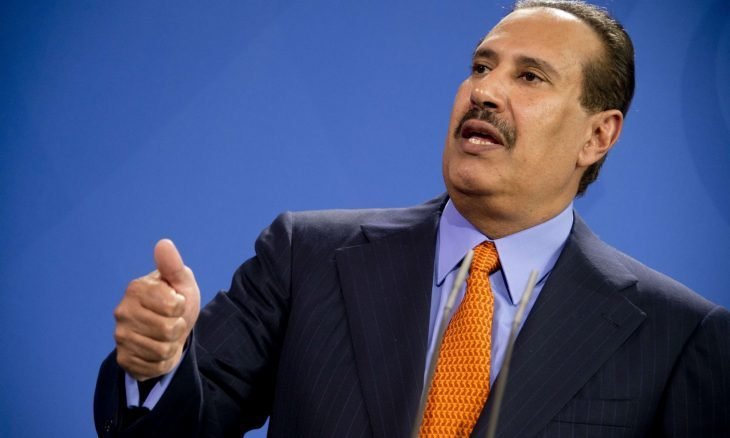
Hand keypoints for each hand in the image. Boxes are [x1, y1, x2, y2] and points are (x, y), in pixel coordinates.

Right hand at [113, 239, 200, 380]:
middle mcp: (122, 311)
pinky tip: (158, 350)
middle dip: (179, 328)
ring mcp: (120, 336)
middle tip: (173, 322)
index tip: (177, 303)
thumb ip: (173, 265)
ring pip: (162, 350)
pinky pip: (153, 367)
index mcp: (136, 289)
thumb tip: (164, 243)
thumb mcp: (181, 282)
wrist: (170, 329)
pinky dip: (163, 361)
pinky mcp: (123, 358)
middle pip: (168, 330)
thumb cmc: (177, 300)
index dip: (182, 307)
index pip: (174, 306)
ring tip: (167, 336)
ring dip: (172, 346)